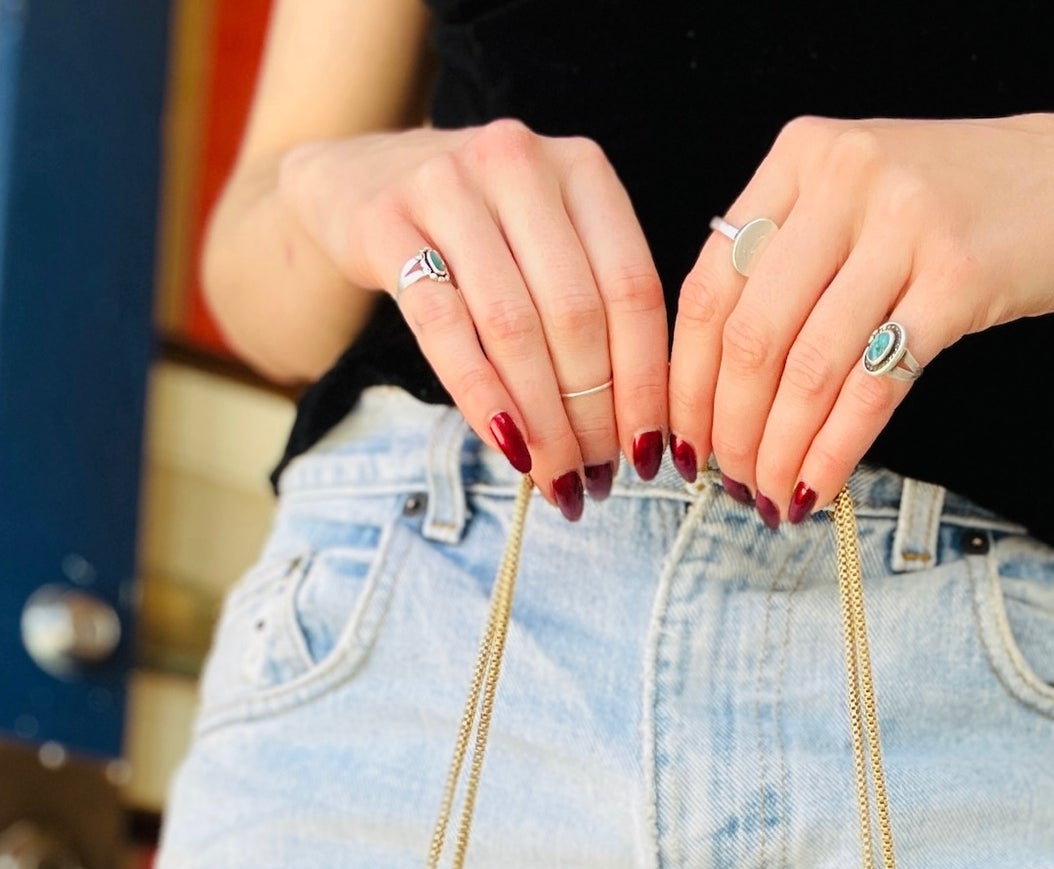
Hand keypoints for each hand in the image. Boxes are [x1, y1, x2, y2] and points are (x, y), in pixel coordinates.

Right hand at [278, 121, 668, 515]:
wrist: (360, 181)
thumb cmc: (480, 232)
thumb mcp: (550, 243)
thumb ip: (596, 307)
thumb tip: (638, 433)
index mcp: (582, 167)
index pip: (633, 288)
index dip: (644, 381)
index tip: (647, 450)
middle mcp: (520, 163)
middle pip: (575, 313)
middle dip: (591, 412)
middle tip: (594, 475)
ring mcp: (448, 186)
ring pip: (512, 326)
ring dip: (541, 418)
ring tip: (555, 475)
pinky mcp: (386, 224)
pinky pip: (443, 327)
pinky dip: (481, 397)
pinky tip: (506, 444)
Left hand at [667, 110, 1053, 526]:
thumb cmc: (972, 203)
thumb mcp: (866, 197)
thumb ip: (794, 255)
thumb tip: (716, 375)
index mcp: (803, 155)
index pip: (710, 284)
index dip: (685, 379)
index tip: (681, 443)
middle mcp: (844, 177)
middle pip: (751, 333)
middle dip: (729, 429)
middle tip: (729, 485)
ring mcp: (904, 222)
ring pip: (808, 367)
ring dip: (779, 451)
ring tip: (771, 499)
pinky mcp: (960, 276)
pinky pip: (876, 386)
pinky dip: (837, 450)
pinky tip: (820, 489)